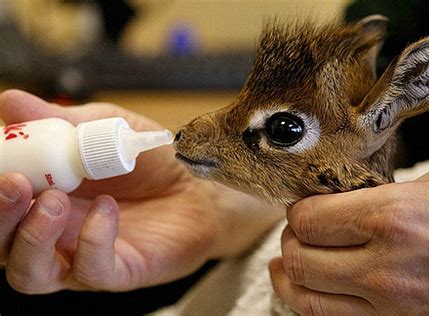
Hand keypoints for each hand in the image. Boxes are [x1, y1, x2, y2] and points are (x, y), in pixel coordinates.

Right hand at [0, 90, 282, 293]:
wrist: (200, 183)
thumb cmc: (149, 160)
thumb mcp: (106, 128)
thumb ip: (59, 121)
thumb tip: (7, 101)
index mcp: (44, 196)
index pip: (1, 204)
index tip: (1, 160)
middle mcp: (56, 233)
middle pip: (1, 244)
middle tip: (13, 182)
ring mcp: (84, 255)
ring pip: (31, 272)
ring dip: (31, 237)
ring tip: (54, 200)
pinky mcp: (119, 271)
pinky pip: (91, 270)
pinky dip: (93, 239)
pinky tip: (108, 207)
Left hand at [270, 154, 428, 314]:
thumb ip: (386, 189)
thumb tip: (346, 194)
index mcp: (393, 218)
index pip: (308, 220)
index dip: (298, 210)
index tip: (303, 205)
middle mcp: (386, 268)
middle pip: (300, 259)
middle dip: (291, 241)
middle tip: (297, 230)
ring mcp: (394, 308)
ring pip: (308, 301)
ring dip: (290, 278)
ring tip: (285, 263)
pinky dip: (314, 305)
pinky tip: (312, 290)